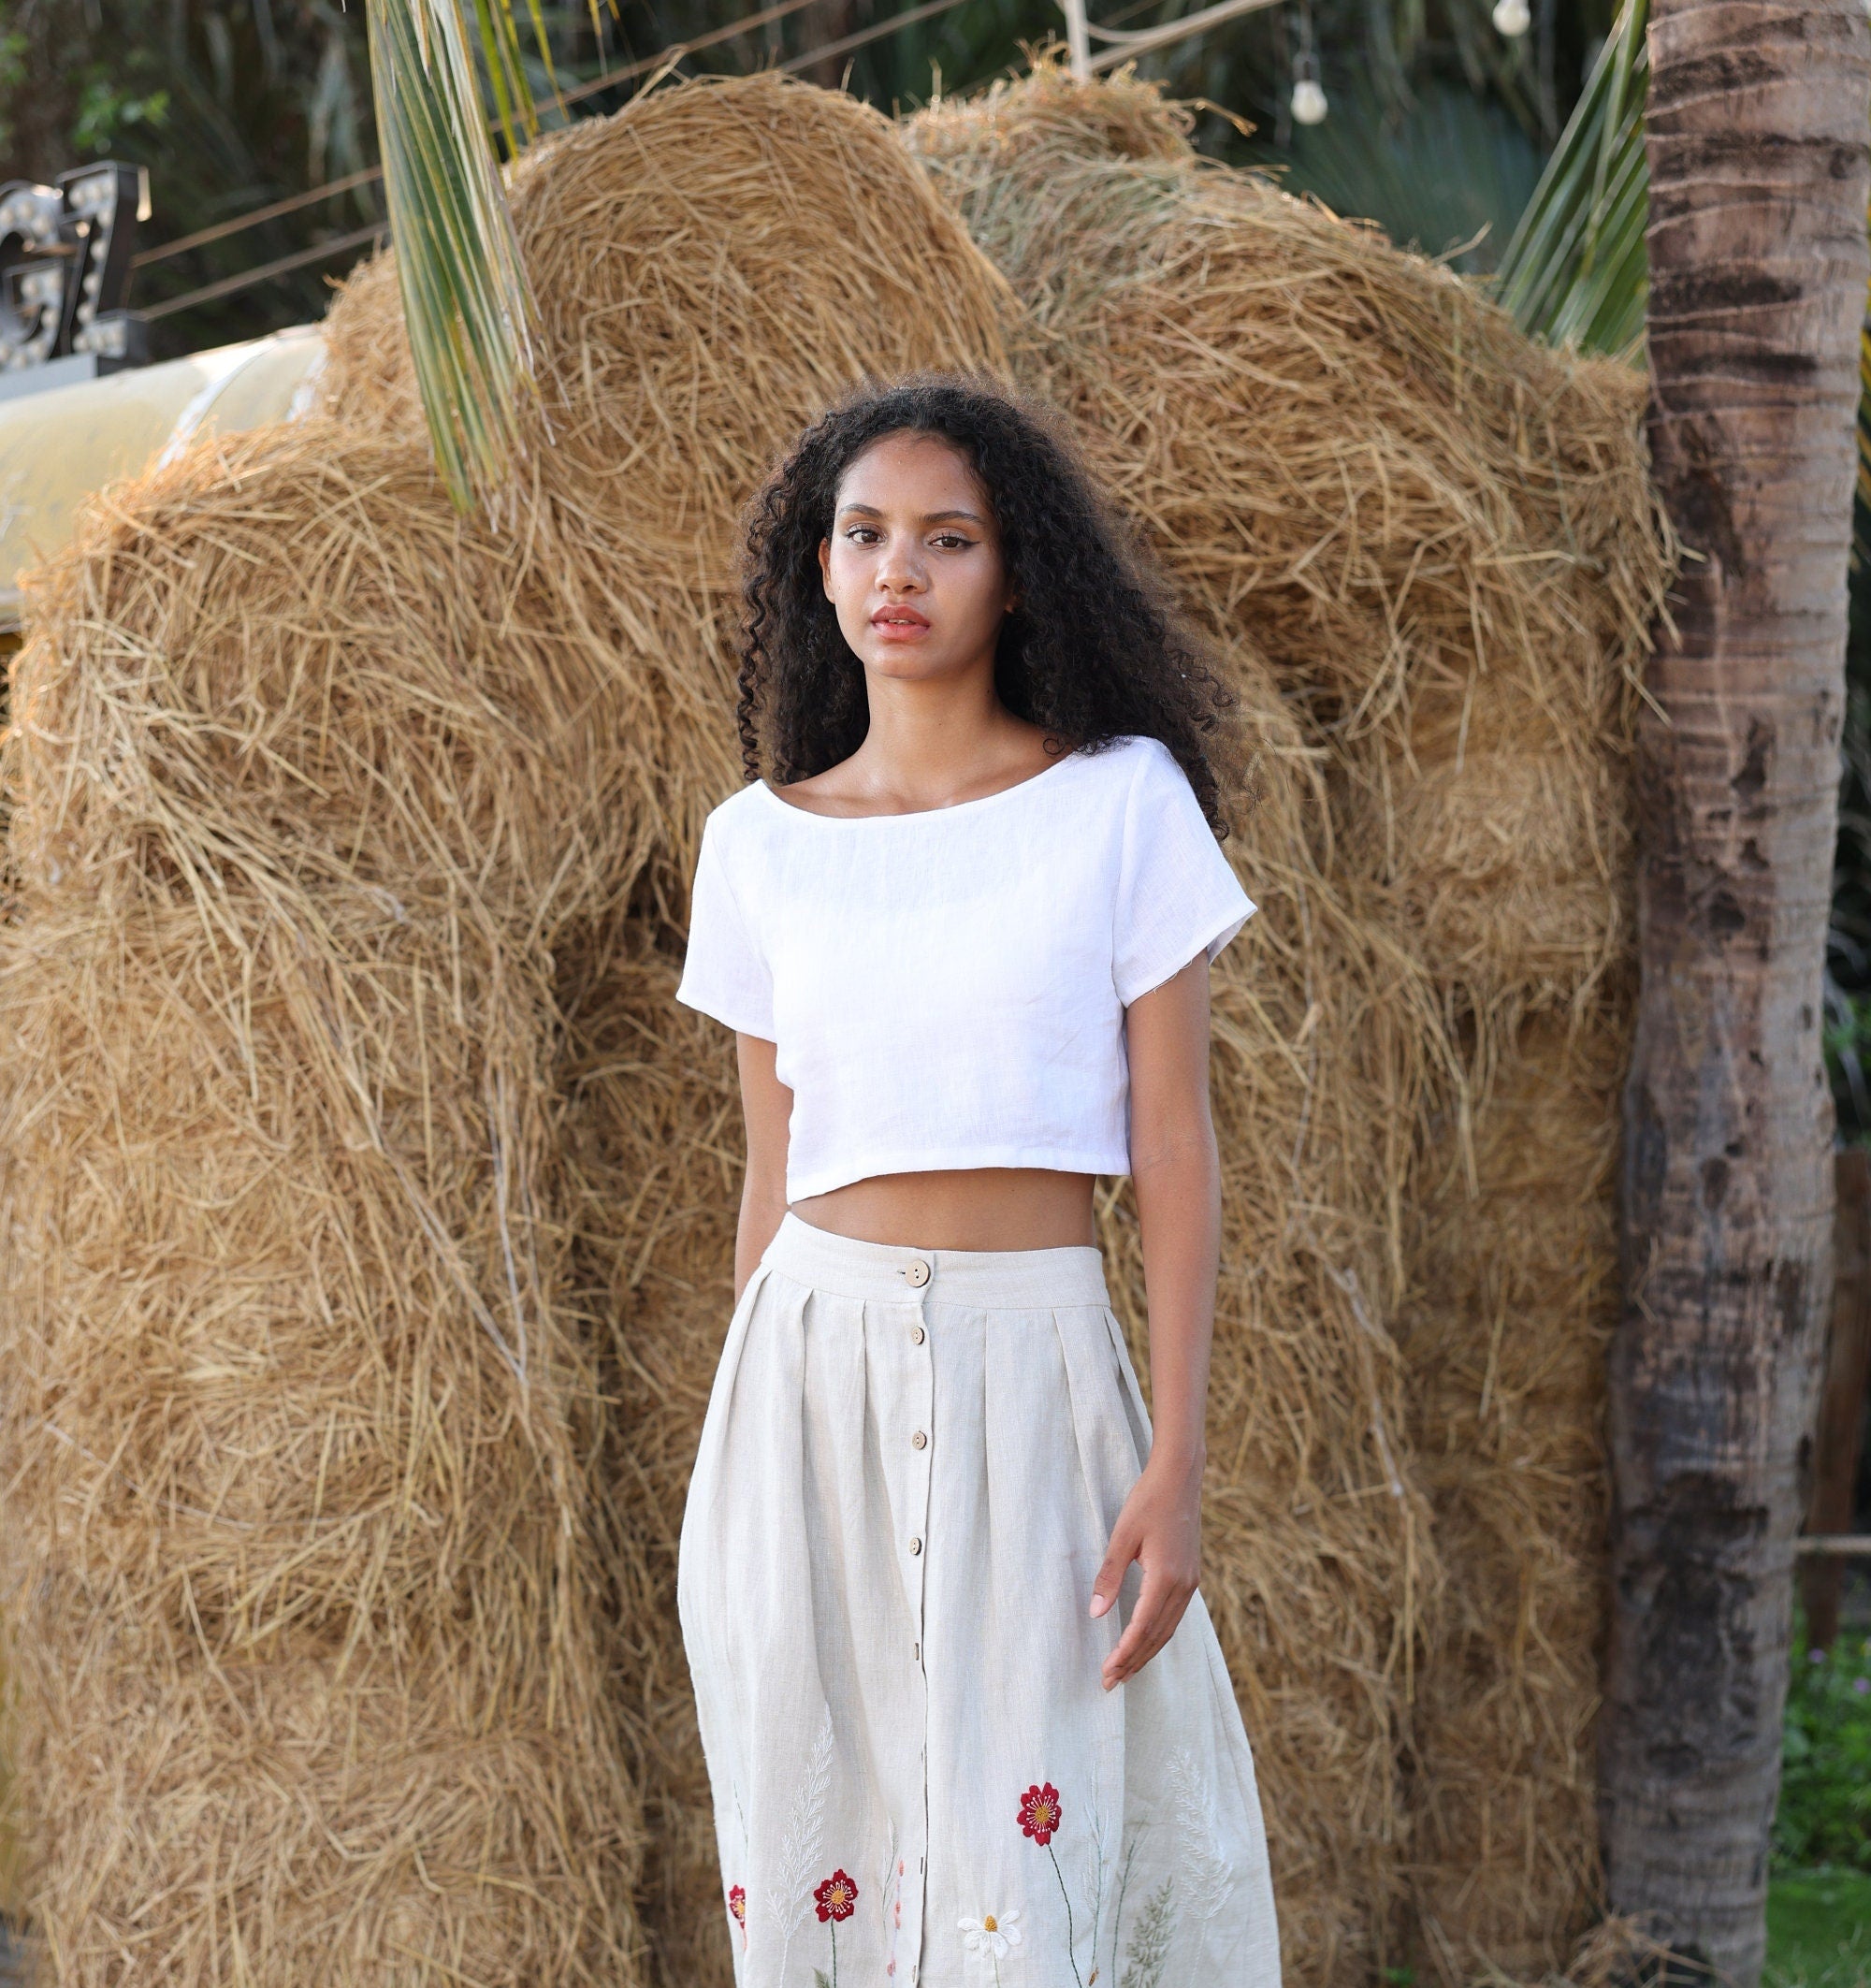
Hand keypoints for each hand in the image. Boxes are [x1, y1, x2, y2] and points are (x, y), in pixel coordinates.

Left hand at [1088, 1444, 1202, 1689]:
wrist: (1180, 1477)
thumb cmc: (1148, 1502)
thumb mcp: (1122, 1537)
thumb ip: (1109, 1576)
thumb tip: (1096, 1615)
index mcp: (1165, 1578)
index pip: (1142, 1628)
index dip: (1124, 1654)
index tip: (1107, 1673)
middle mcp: (1183, 1586)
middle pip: (1157, 1637)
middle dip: (1134, 1662)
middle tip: (1110, 1683)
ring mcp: (1190, 1583)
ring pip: (1168, 1630)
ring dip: (1146, 1652)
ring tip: (1125, 1671)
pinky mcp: (1191, 1576)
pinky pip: (1175, 1616)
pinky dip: (1158, 1635)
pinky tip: (1145, 1642)